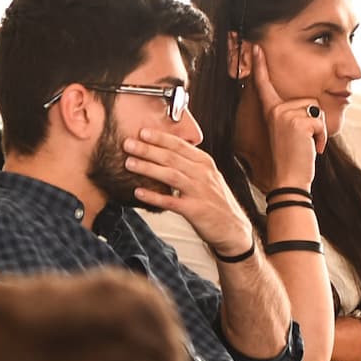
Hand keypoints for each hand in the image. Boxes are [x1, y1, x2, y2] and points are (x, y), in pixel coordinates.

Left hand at [127, 128, 253, 255]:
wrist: (233, 228)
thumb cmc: (216, 201)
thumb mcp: (207, 177)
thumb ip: (190, 164)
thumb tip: (167, 151)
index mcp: (205, 163)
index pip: (180, 145)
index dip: (160, 137)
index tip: (142, 131)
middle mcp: (203, 174)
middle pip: (171, 157)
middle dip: (148, 149)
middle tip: (128, 143)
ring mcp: (199, 192)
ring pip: (170, 175)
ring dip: (148, 168)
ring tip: (129, 163)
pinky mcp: (195, 210)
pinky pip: (170, 201)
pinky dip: (153, 196)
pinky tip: (139, 192)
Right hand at [252, 44, 325, 189]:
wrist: (290, 180)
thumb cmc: (294, 159)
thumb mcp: (291, 133)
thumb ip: (295, 117)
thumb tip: (310, 108)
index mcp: (271, 112)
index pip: (265, 85)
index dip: (260, 66)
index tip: (256, 48)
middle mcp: (275, 110)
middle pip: (309, 100)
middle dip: (315, 122)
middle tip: (304, 142)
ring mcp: (285, 115)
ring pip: (316, 110)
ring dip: (319, 130)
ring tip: (307, 145)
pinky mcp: (297, 122)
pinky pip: (320, 122)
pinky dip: (322, 137)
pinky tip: (312, 149)